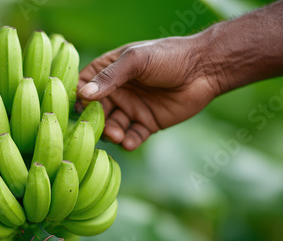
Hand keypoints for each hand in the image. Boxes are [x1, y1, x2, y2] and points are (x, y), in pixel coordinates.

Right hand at [78, 36, 219, 150]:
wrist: (204, 69)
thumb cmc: (168, 57)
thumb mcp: (135, 61)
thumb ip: (109, 77)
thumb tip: (83, 95)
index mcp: (109, 71)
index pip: (84, 86)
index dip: (78, 97)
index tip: (78, 107)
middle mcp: (117, 92)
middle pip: (95, 111)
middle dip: (94, 121)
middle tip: (97, 127)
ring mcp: (131, 109)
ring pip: (112, 127)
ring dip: (111, 133)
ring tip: (116, 135)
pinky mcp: (147, 124)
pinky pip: (132, 137)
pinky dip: (128, 142)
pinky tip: (129, 142)